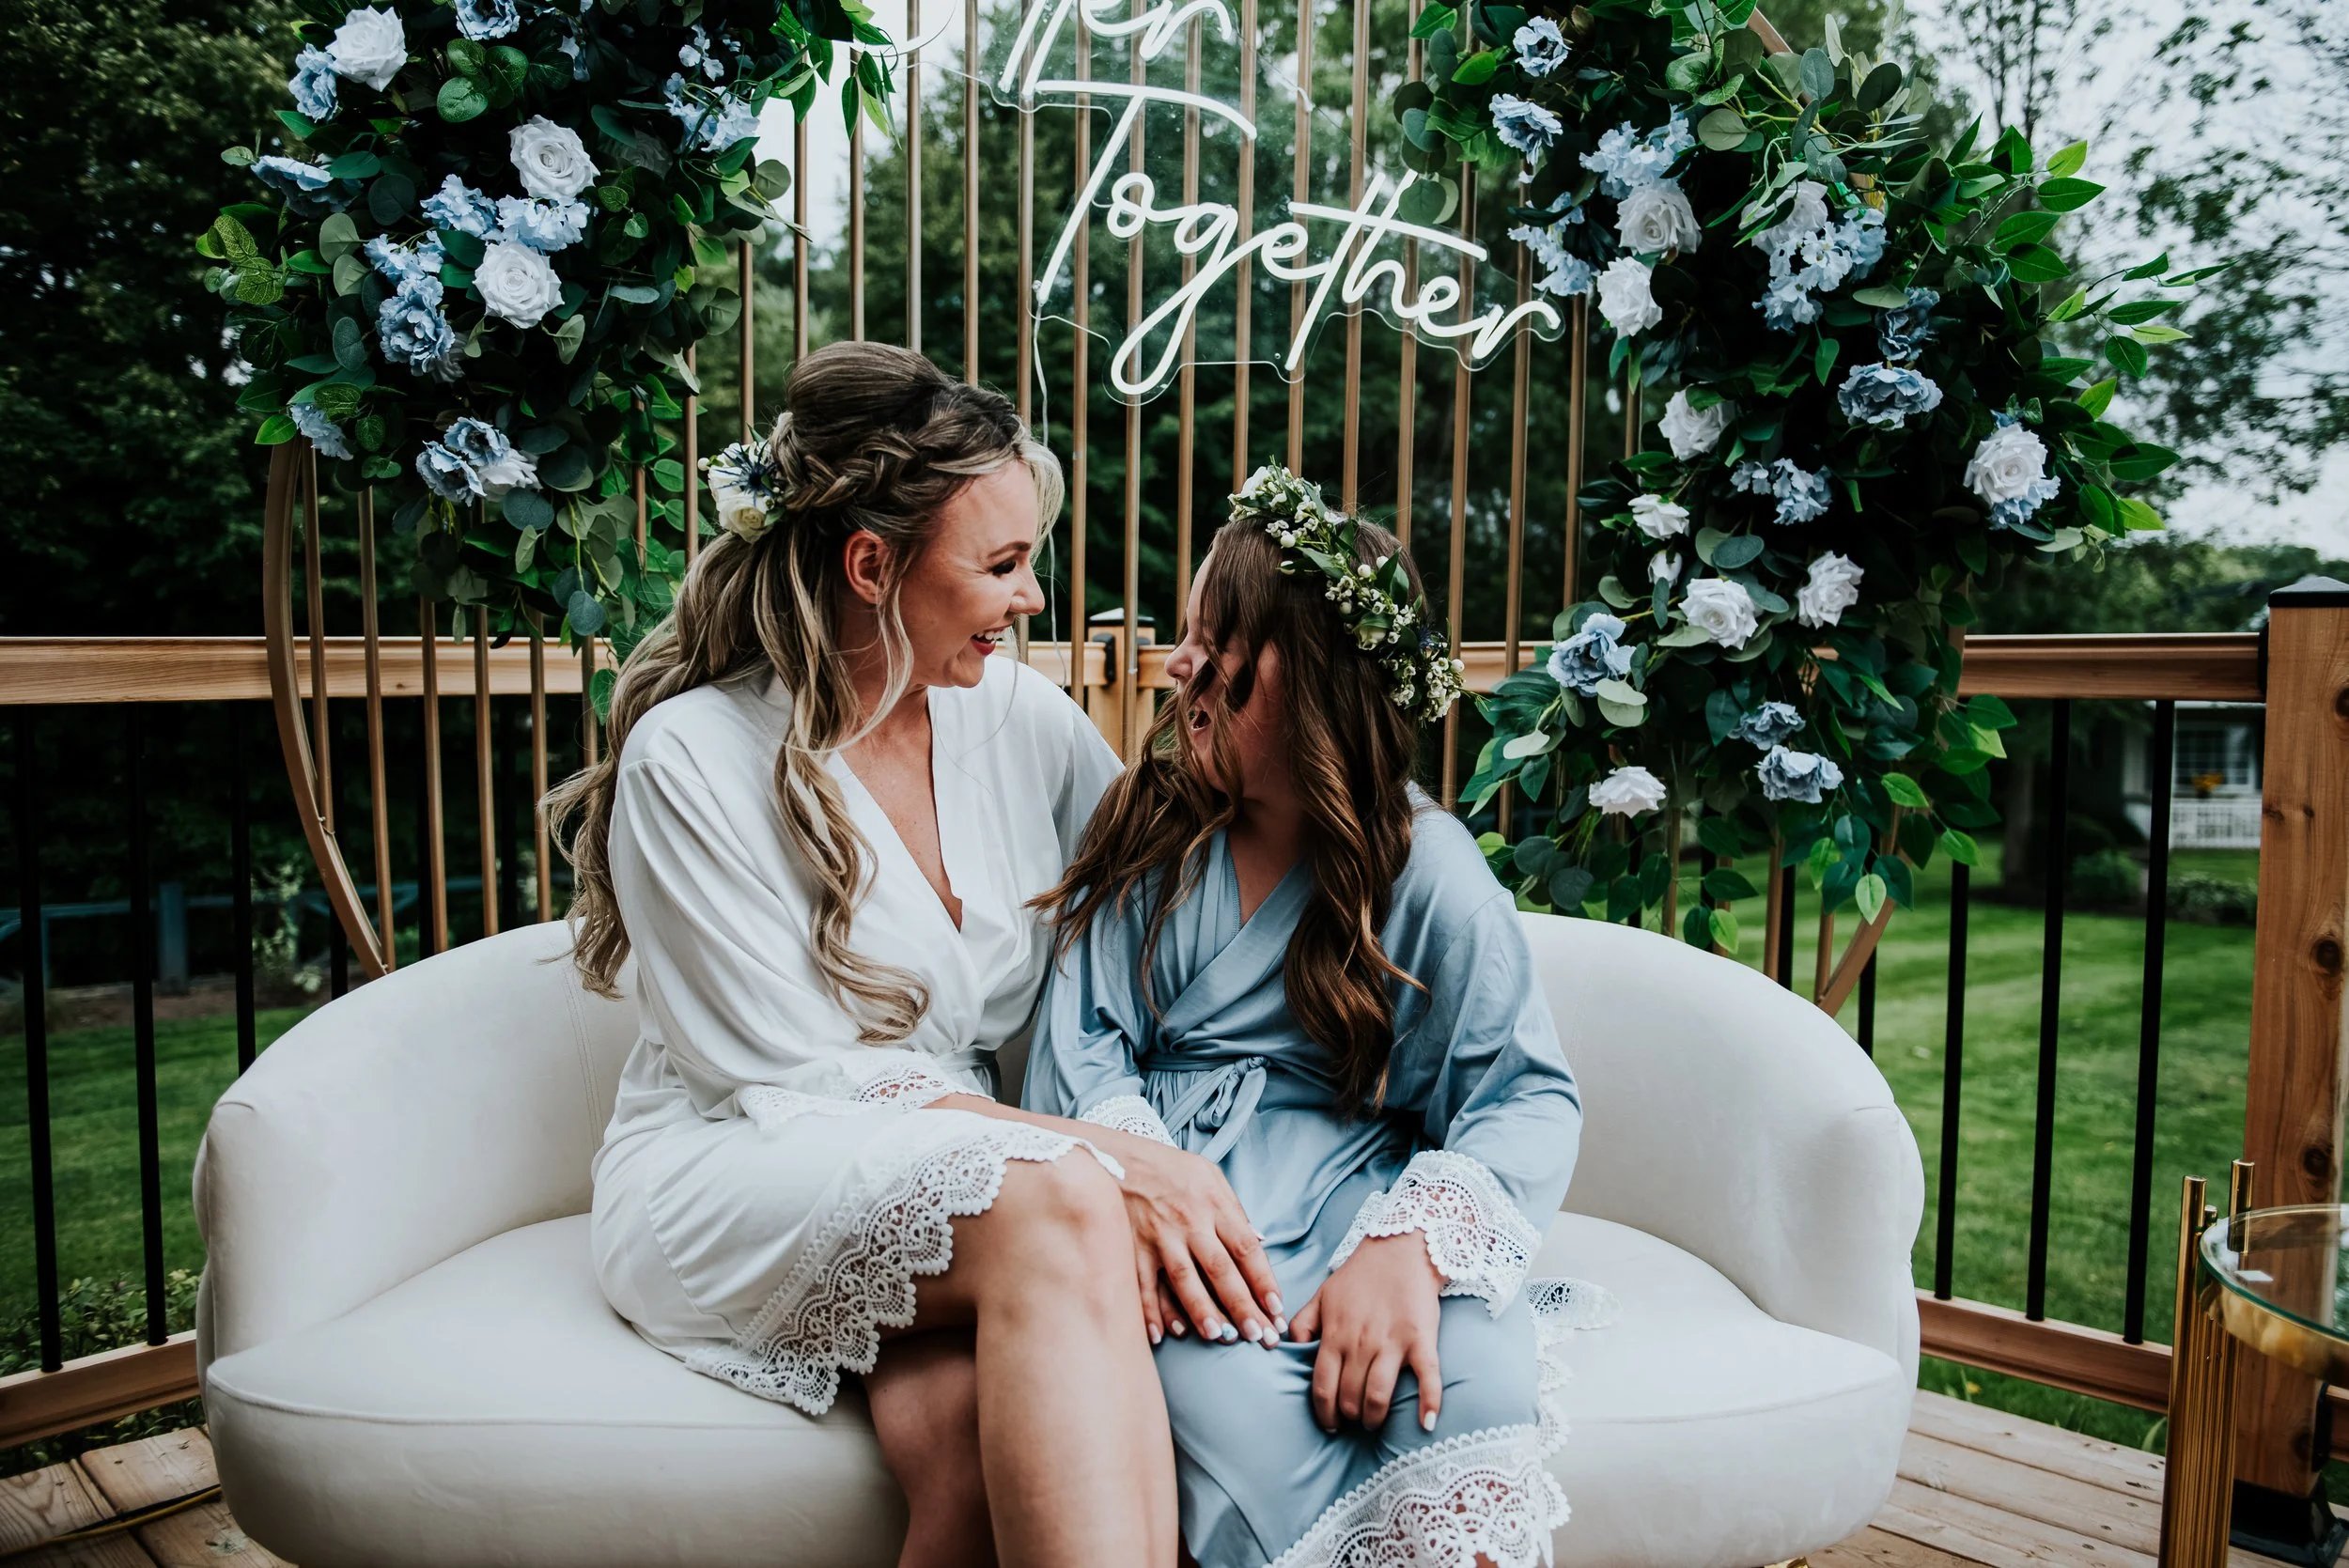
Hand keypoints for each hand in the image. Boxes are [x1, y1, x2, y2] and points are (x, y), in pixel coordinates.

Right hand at [1093, 1130, 1284, 1348]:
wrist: (1116, 1154)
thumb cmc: (1168, 1167)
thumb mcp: (1208, 1174)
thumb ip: (1234, 1208)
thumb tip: (1258, 1241)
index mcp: (1213, 1204)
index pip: (1245, 1248)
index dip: (1263, 1281)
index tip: (1276, 1309)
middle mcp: (1189, 1222)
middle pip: (1220, 1269)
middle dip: (1241, 1305)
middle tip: (1259, 1336)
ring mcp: (1159, 1236)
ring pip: (1184, 1279)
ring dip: (1202, 1310)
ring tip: (1219, 1337)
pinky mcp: (1132, 1246)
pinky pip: (1142, 1284)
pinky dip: (1150, 1311)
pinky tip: (1162, 1336)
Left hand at [1287, 1233, 1443, 1434]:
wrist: (1400, 1248)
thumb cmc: (1360, 1276)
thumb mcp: (1322, 1296)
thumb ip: (1303, 1324)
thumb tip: (1286, 1349)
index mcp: (1335, 1334)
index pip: (1322, 1387)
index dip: (1324, 1412)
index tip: (1329, 1425)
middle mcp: (1360, 1343)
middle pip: (1349, 1397)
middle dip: (1349, 1416)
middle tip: (1353, 1422)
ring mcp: (1392, 1343)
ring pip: (1378, 1395)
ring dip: (1374, 1417)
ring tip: (1374, 1423)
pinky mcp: (1421, 1340)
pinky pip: (1428, 1377)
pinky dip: (1429, 1403)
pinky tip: (1427, 1423)